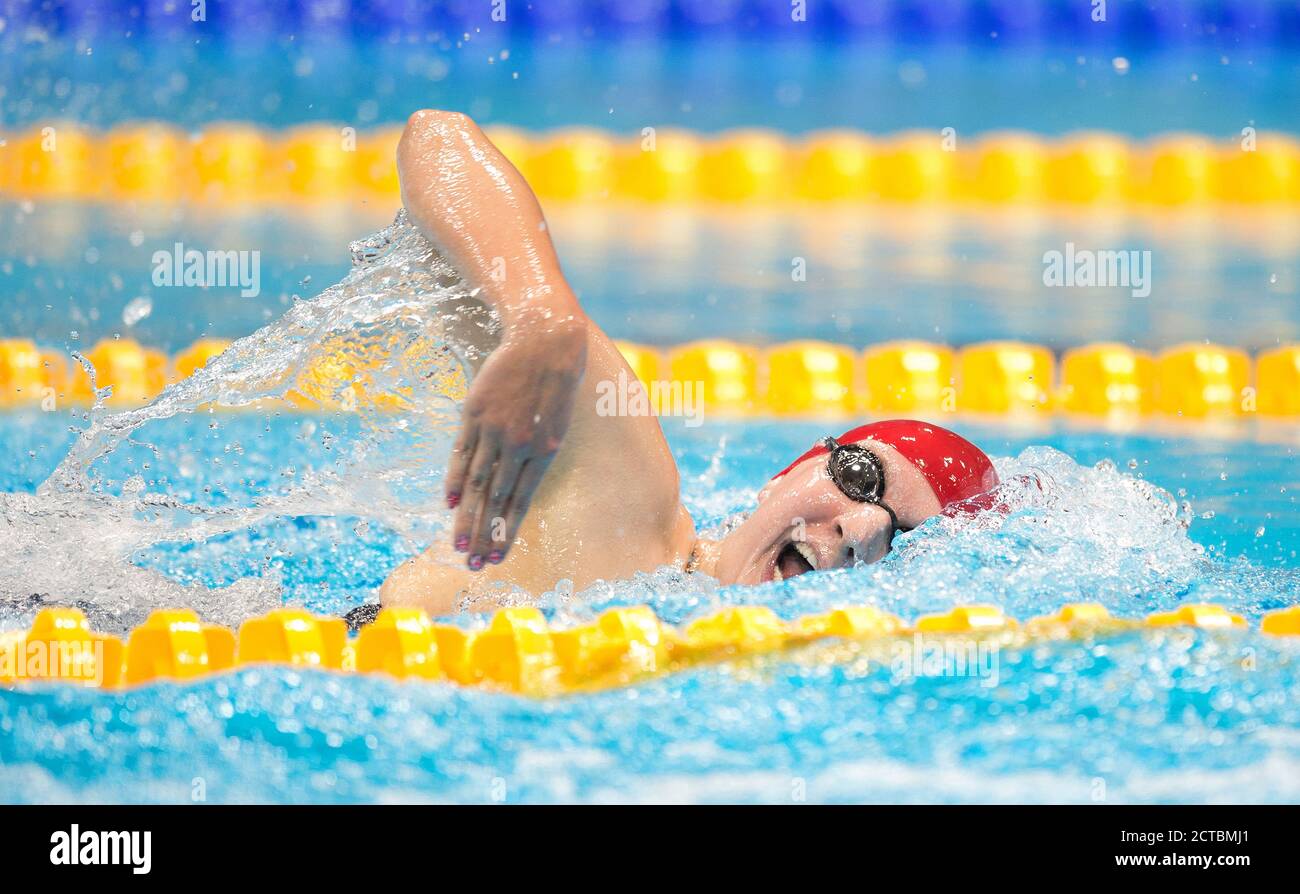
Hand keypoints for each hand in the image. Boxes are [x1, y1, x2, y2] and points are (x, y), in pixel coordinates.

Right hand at [445, 314, 587, 568]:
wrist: (543, 339)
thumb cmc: (555, 380)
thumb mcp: (557, 420)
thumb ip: (538, 450)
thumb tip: (517, 477)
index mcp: (545, 451)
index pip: (521, 502)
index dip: (506, 531)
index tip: (497, 558)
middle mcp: (519, 446)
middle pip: (495, 499)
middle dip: (484, 535)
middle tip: (473, 566)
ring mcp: (495, 430)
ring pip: (476, 482)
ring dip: (466, 517)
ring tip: (458, 546)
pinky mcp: (476, 413)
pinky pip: (461, 453)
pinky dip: (454, 480)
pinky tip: (448, 504)